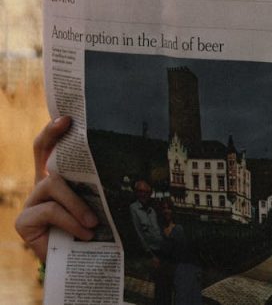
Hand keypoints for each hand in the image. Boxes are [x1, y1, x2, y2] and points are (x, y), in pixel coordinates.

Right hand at [15, 117, 97, 261]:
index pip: (50, 148)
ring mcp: (31, 201)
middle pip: (43, 153)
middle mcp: (42, 185)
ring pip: (52, 184)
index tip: (66, 117)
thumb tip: (138, 164)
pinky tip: (84, 233)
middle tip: (68, 123)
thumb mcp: (100, 204)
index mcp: (60, 178)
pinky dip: (71, 220)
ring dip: (77, 203)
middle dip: (53, 136)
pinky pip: (50, 211)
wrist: (79, 264)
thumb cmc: (93, 230)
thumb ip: (103, 186)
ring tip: (93, 222)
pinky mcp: (24, 220)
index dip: (53, 131)